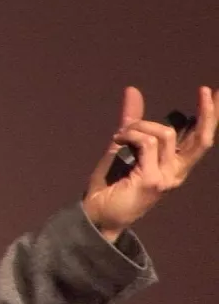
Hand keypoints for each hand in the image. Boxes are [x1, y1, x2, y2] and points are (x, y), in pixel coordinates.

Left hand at [82, 86, 217, 241]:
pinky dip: (130, 134)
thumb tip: (133, 90)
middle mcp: (176, 172)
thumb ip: (132, 120)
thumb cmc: (110, 183)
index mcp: (174, 165)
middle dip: (208, 113)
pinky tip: (117, 139)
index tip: (214, 92)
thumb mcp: (123, 145)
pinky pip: (146, 143)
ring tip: (121, 134)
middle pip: (203, 139)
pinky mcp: (153, 180)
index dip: (210, 116)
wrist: (97, 213)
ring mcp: (167, 177)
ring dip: (137, 126)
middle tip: (207, 90)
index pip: (200, 139)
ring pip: (164, 133)